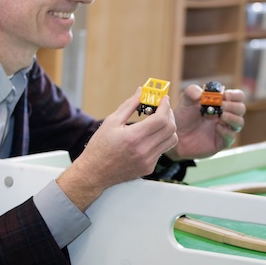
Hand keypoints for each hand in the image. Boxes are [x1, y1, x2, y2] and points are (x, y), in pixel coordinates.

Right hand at [58, 88, 177, 210]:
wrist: (94, 173)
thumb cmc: (100, 146)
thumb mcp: (111, 122)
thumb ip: (129, 105)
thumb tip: (142, 91)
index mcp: (133, 137)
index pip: (161, 119)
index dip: (165, 106)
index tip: (163, 99)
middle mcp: (143, 150)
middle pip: (170, 129)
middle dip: (169, 114)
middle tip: (163, 108)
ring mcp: (148, 161)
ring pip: (171, 140)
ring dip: (168, 128)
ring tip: (158, 121)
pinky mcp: (149, 168)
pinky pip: (163, 150)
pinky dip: (161, 140)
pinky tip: (150, 136)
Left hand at [165, 84, 245, 160]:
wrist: (176, 136)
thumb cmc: (183, 117)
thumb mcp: (185, 100)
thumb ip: (192, 91)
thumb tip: (202, 93)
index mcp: (221, 103)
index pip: (238, 96)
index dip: (234, 95)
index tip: (224, 96)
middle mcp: (226, 115)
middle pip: (241, 108)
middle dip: (233, 106)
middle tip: (221, 106)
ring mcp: (225, 129)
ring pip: (240, 122)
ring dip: (232, 117)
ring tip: (220, 116)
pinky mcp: (222, 142)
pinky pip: (231, 136)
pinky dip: (226, 131)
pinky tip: (217, 128)